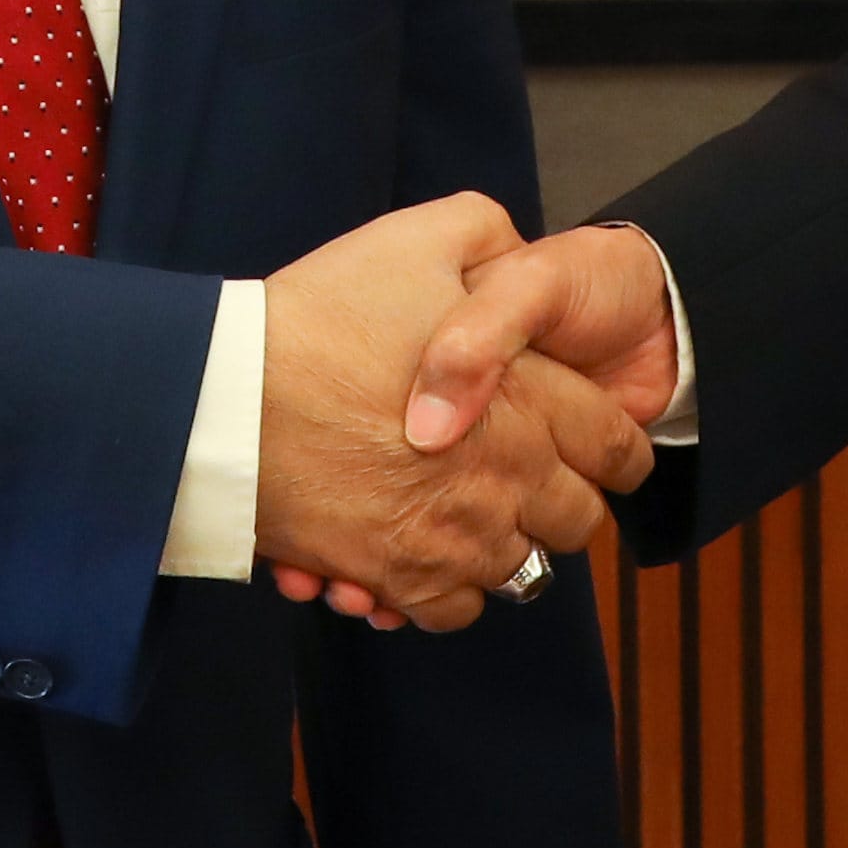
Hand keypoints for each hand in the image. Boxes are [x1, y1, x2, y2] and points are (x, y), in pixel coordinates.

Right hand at [261, 195, 644, 630]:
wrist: (227, 393)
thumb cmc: (322, 312)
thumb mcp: (422, 236)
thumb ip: (489, 236)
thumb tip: (518, 256)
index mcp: (528, 398)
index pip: (614, 446)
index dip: (620, 451)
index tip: (609, 455)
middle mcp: (506, 475)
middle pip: (579, 520)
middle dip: (565, 505)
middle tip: (534, 487)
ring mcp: (457, 535)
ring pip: (523, 571)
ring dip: (505, 547)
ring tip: (471, 519)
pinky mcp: (402, 577)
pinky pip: (456, 611)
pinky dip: (448, 591)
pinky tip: (424, 555)